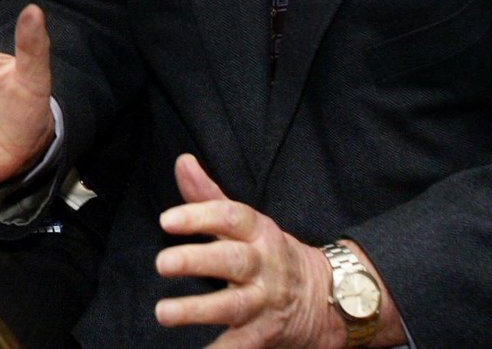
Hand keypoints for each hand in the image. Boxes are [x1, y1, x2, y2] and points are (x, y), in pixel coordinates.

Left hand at [154, 154, 359, 347]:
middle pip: (231, 260)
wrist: (330, 299)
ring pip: (232, 305)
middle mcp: (264, 265)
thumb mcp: (246, 223)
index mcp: (258, 232)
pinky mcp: (266, 334)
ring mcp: (266, 301)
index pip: (231, 217)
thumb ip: (208, 196)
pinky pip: (241, 345)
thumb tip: (182, 161)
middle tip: (161, 264)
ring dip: (197, 310)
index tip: (166, 220)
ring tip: (163, 312)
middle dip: (196, 262)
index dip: (199, 215)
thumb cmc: (270, 253)